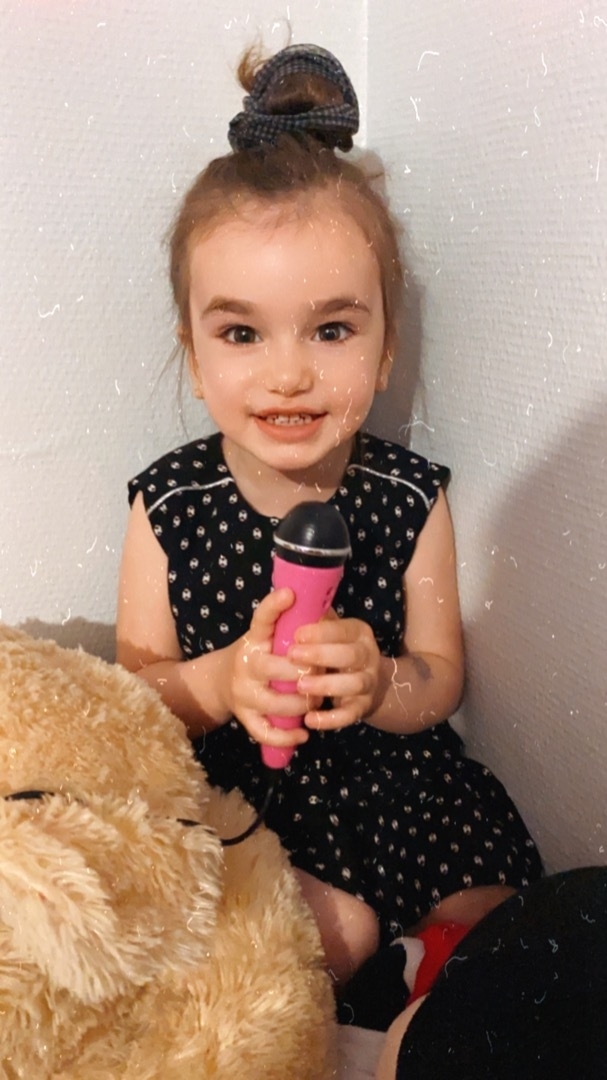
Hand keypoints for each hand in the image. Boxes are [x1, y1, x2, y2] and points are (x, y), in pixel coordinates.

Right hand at [223, 588, 321, 748]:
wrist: (221, 681)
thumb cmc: (260, 653)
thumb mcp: (269, 635)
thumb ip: (292, 623)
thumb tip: (323, 605)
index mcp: (254, 639)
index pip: (261, 619)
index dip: (274, 606)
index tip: (290, 593)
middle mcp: (245, 664)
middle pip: (277, 668)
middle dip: (306, 673)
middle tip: (322, 673)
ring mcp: (243, 694)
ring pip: (277, 703)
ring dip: (303, 703)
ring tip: (317, 700)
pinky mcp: (245, 718)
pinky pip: (266, 733)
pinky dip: (287, 736)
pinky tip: (304, 733)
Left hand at [288, 611, 381, 730]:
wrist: (362, 678)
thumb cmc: (333, 648)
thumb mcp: (328, 630)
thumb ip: (314, 618)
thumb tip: (288, 597)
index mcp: (358, 632)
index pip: (343, 629)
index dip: (321, 632)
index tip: (297, 634)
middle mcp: (369, 655)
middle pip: (351, 655)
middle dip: (321, 655)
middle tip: (293, 655)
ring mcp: (368, 682)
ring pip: (354, 684)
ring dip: (327, 685)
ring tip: (301, 686)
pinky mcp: (362, 706)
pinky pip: (350, 714)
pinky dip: (331, 719)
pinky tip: (310, 719)